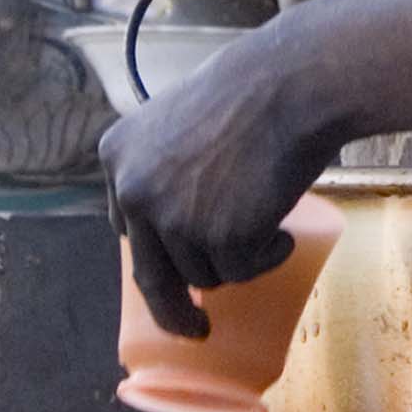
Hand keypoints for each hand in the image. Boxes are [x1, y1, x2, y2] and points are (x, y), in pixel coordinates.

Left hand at [104, 22, 339, 337]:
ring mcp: (173, 220)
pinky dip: (268, 257)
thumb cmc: (255, 93)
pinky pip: (243, 272)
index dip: (159, 247)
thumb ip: (168, 169)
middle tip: (194, 328)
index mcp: (117, 156)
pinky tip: (284, 226)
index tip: (172, 274)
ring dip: (240, 258)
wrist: (293, 83)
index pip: (129, 224)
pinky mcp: (218, 239)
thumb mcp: (184, 123)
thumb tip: (180, 229)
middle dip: (171, 308)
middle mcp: (133, 191)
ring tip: (273, 218)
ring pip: (204, 273)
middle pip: (150, 272)